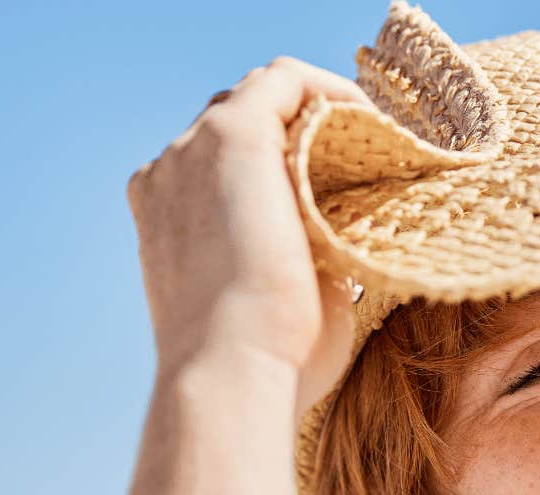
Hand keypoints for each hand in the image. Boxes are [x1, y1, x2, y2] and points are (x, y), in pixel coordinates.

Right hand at [124, 56, 373, 410]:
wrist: (232, 369)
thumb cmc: (265, 362)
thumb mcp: (278, 303)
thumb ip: (297, 263)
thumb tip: (342, 253)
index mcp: (167, 217)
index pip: (219, 165)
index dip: (279, 165)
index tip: (337, 184)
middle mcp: (170, 175)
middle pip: (237, 122)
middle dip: (299, 132)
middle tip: (363, 162)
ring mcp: (194, 149)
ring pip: (261, 96)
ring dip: (317, 110)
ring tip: (372, 143)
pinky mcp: (234, 134)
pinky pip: (286, 80)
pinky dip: (330, 91)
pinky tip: (370, 122)